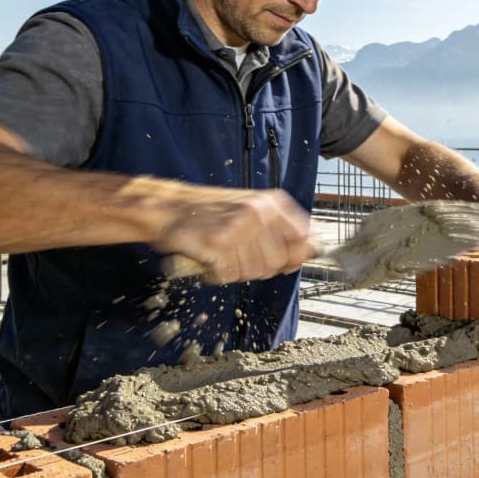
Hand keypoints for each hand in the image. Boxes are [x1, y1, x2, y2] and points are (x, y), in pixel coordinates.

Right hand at [150, 188, 317, 283]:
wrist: (167, 207)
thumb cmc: (208, 211)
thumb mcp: (251, 208)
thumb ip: (280, 229)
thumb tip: (310, 251)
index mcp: (272, 203)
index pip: (302, 240)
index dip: (293, 257)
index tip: (281, 262)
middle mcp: (259, 212)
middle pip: (278, 262)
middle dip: (258, 267)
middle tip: (237, 257)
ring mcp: (239, 227)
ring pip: (254, 271)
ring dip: (236, 270)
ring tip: (221, 254)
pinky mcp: (219, 243)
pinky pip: (230, 275)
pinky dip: (217, 273)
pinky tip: (208, 258)